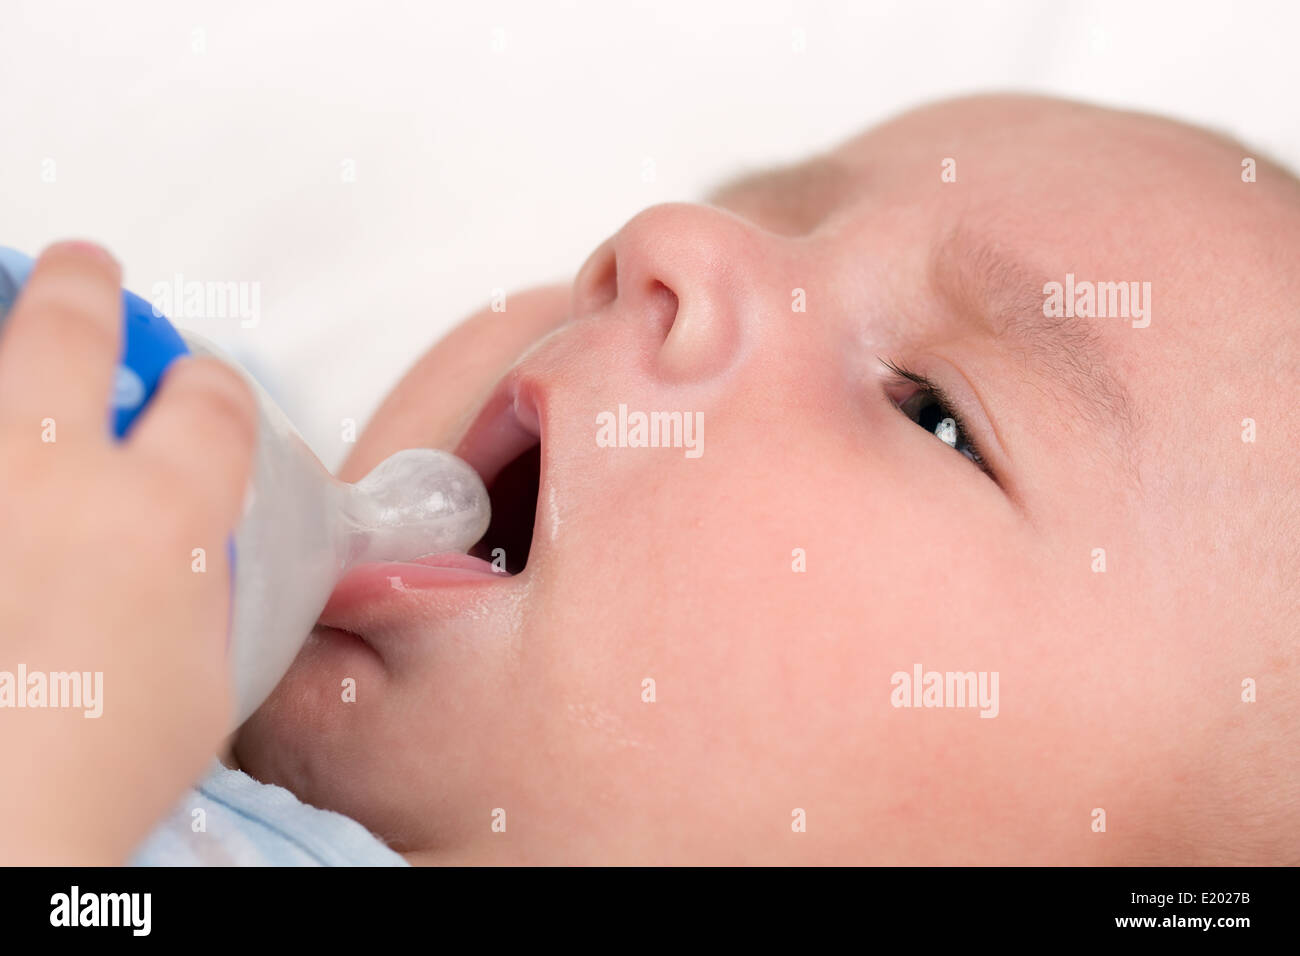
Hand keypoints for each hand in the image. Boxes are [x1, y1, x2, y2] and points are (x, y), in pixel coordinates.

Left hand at [0, 241, 255, 862]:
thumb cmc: (82, 778)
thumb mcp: (200, 687)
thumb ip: (205, 595)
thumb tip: (194, 560)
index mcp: (158, 516)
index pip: (211, 400)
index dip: (214, 385)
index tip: (202, 391)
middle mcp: (50, 474)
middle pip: (74, 324)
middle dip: (90, 287)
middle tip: (89, 274)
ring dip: (6, 324)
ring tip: (15, 303)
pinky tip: (3, 440)